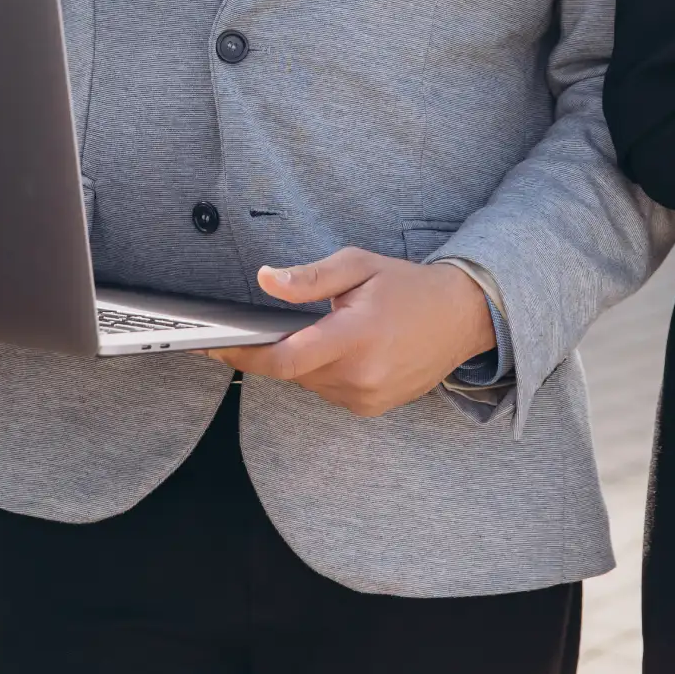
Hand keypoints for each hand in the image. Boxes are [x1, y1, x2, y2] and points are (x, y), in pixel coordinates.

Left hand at [207, 249, 497, 417]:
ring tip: (326, 330)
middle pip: (292, 371)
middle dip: (276, 348)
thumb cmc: (408, 287)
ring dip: (304, 360)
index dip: (243, 354)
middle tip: (272, 324)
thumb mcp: (358, 266)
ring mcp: (368, 397)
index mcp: (355, 338)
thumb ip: (309, 278)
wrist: (461, 317)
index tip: (213, 345)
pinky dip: (325, 372)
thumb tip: (265, 280)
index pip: (284, 358)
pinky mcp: (373, 408)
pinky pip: (330, 392)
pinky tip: (343, 349)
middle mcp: (361, 376)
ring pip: (309, 383)